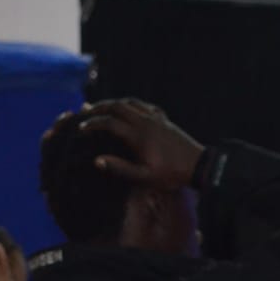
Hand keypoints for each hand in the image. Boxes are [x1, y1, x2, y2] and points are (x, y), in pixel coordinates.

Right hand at [77, 98, 203, 189]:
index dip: (92, 123)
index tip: (81, 128)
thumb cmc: (171, 174)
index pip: (109, 123)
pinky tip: (129, 110)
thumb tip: (97, 160)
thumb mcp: (144, 177)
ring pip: (130, 102)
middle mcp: (146, 122)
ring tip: (102, 108)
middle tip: (85, 111)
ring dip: (114, 103)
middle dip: (98, 107)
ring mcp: (156, 118)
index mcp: (138, 136)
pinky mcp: (164, 120)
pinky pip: (145, 105)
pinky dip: (132, 104)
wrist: (198, 166)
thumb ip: (120, 168)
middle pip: (117, 106)